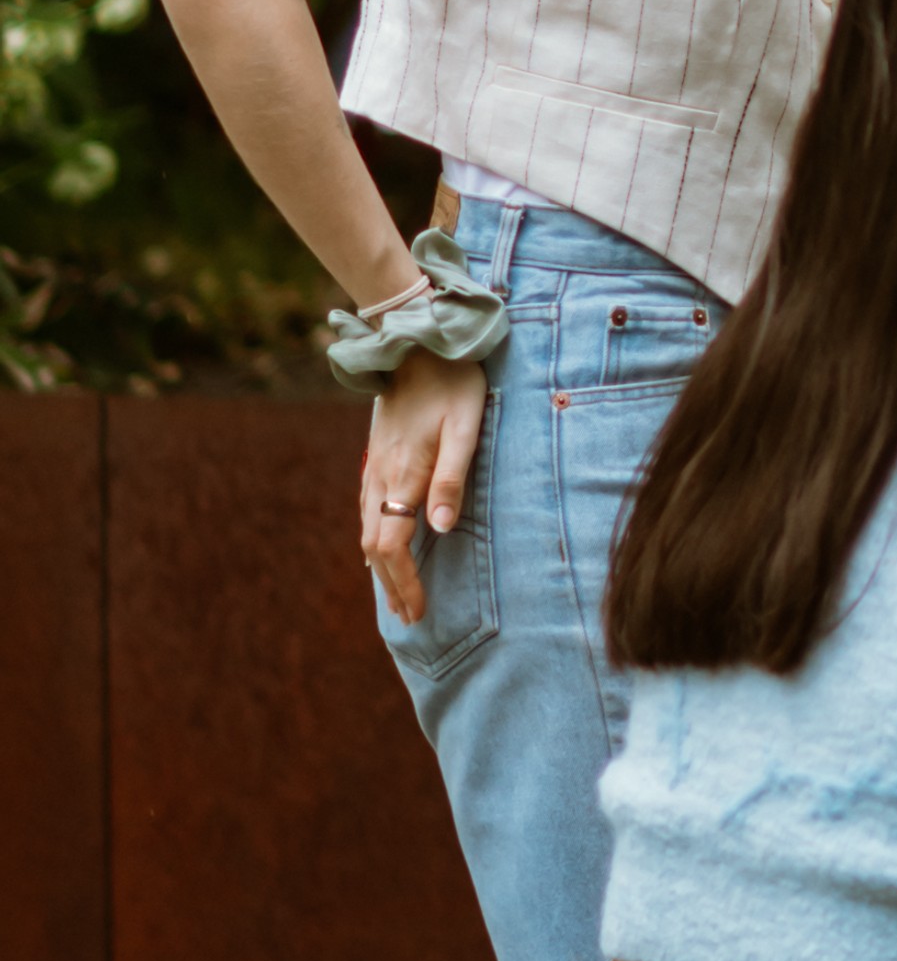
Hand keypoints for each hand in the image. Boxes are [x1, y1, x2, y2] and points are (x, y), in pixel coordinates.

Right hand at [360, 361, 488, 626]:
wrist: (416, 342)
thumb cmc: (452, 383)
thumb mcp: (466, 427)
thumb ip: (453, 478)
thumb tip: (442, 530)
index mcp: (404, 476)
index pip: (393, 546)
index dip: (404, 583)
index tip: (417, 611)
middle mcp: (382, 477)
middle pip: (375, 547)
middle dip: (391, 585)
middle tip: (408, 618)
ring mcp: (375, 466)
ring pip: (367, 529)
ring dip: (381, 567)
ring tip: (397, 595)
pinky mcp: (377, 456)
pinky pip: (367, 510)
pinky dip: (373, 540)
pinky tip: (380, 549)